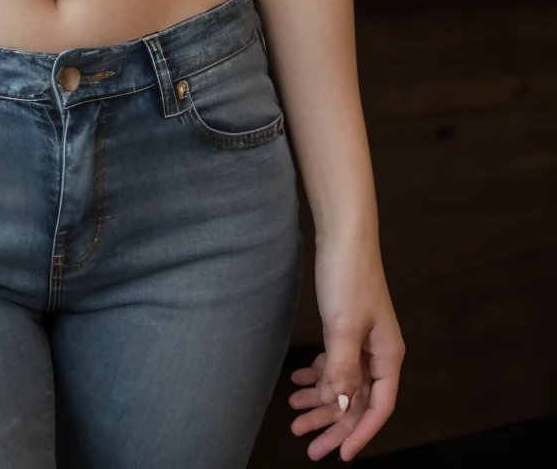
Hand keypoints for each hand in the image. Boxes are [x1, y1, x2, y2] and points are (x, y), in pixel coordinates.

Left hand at [288, 238, 404, 460]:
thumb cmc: (348, 276)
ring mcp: (362, 341)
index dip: (361, 433)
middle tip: (308, 447)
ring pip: (342, 383)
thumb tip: (340, 404)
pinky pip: (333, 362)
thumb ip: (342, 367)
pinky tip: (295, 381)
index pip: (379, 407)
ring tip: (293, 417)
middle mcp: (378, 353)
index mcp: (388, 356)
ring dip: (318, 401)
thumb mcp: (343, 326)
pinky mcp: (346, 328)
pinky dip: (315, 374)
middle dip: (333, 424)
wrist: (343, 235)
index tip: (342, 455)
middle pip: (358, 400)